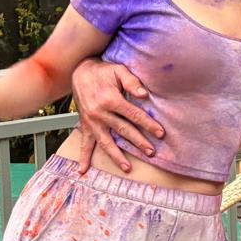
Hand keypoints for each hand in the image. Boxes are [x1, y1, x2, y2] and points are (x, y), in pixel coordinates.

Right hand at [69, 58, 163, 172]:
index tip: (161, 133)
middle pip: (123, 130)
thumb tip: (144, 94)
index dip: (148, 124)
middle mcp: (100, 113)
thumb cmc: (103, 71)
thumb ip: (132, 82)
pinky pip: (84, 143)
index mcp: (110, 100)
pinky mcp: (86, 125)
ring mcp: (92, 121)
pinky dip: (83, 157)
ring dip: (116, 156)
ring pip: (106, 141)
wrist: (79, 72)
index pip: (134, 115)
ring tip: (127, 167)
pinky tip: (83, 170)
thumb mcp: (119, 70)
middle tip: (151, 152)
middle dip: (139, 142)